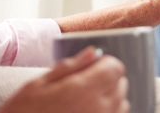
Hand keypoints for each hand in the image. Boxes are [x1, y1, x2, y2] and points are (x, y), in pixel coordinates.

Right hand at [0, 47, 128, 112]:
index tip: (94, 67)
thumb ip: (70, 67)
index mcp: (82, 90)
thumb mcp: (38, 85)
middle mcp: (98, 109)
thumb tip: (93, 53)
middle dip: (107, 80)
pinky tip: (88, 112)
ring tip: (85, 102)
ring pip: (122, 104)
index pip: (115, 68)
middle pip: (121, 84)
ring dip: (110, 99)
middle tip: (85, 84)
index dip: (105, 64)